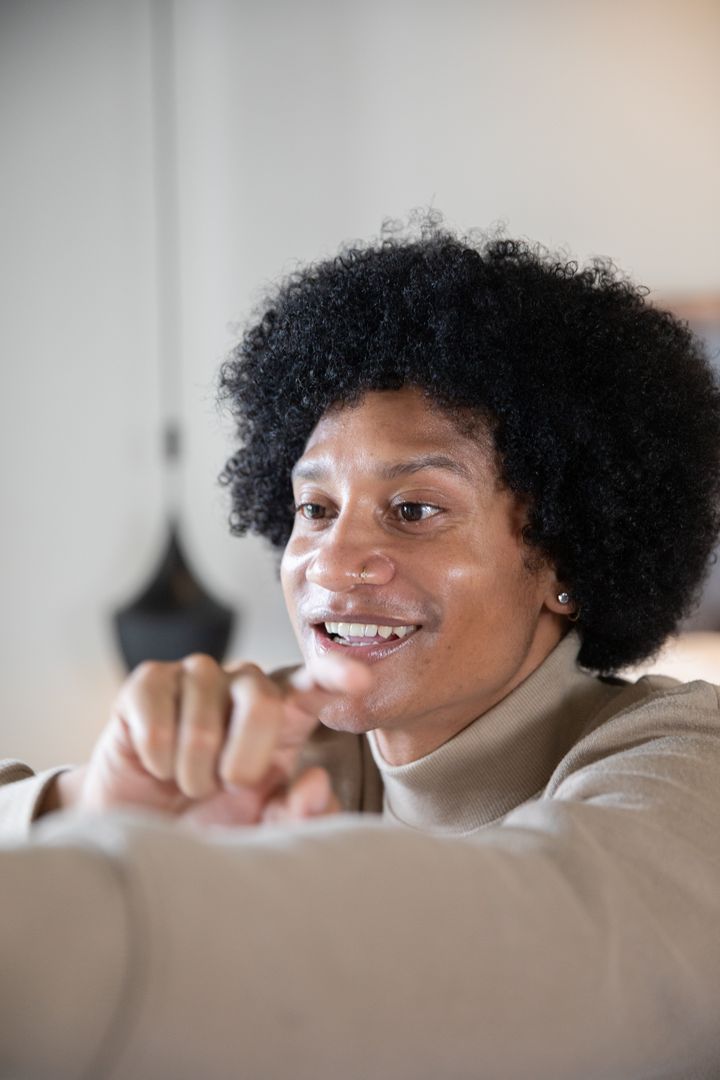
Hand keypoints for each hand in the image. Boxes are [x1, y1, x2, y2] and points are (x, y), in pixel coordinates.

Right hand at [49, 653, 370, 827]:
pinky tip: (157, 766)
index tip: (360, 681)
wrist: (143, 833)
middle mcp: (243, 684)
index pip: (314, 682)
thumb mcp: (261, 831)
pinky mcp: (149, 681)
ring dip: (194, 767)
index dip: (335, 675)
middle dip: (243, 759)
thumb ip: (298, 816)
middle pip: (261, 698)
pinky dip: (158, 754)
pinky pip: (157, 710)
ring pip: (204, 710)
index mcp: (283, 714)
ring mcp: (196, 676)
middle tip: (225, 786)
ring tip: (188, 782)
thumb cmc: (212, 823)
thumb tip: (316, 782)